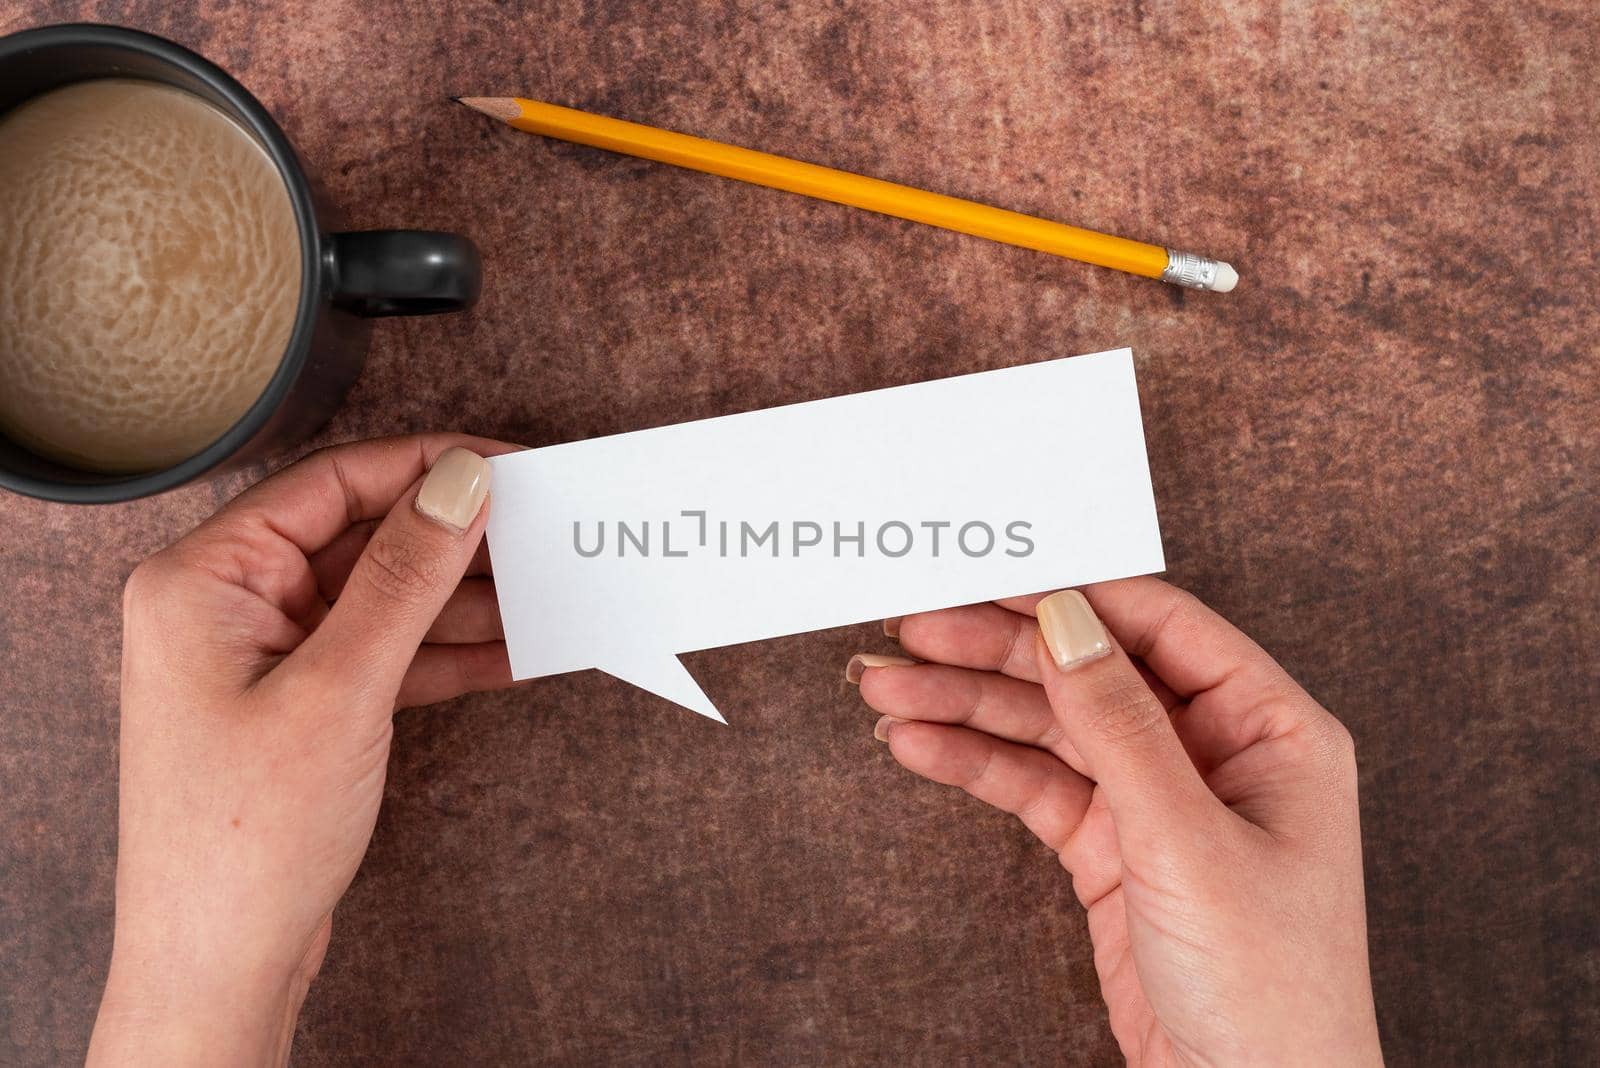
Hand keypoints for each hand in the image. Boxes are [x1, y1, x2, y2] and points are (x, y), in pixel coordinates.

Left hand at [88, 435, 518, 1066]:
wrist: (219, 966)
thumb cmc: (244, 836)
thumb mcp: (339, 689)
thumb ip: (404, 577)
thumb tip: (460, 481)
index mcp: (205, 579)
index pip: (330, 484)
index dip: (425, 466)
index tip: (508, 464)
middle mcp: (231, 607)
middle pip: (364, 540)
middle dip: (457, 541)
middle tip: (544, 531)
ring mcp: (268, 660)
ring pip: (386, 602)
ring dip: (465, 602)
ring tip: (548, 592)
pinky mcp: (304, 708)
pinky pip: (389, 658)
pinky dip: (450, 657)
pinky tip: (518, 653)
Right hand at [850, 578, 1382, 1065]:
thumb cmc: (1270, 989)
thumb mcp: (1189, 842)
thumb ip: (1123, 725)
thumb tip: (1071, 619)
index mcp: (1272, 730)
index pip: (1160, 628)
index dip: (1070, 594)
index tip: (989, 573)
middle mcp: (1215, 753)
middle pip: (1088, 671)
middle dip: (996, 651)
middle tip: (913, 628)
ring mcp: (1159, 802)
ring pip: (1049, 727)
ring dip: (967, 705)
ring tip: (886, 687)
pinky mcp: (1112, 850)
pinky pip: (1035, 787)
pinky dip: (976, 764)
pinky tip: (919, 744)